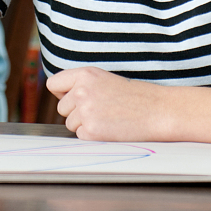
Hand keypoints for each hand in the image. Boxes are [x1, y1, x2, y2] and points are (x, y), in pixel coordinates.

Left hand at [45, 66, 166, 141]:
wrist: (157, 110)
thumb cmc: (134, 96)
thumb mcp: (104, 80)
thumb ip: (81, 85)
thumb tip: (61, 99)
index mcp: (84, 74)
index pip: (53, 83)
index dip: (62, 93)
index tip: (73, 98)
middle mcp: (81, 91)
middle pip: (61, 108)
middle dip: (76, 112)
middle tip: (100, 110)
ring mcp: (85, 111)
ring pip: (70, 124)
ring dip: (85, 124)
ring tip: (108, 118)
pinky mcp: (91, 130)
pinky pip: (81, 136)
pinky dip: (93, 136)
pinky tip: (110, 128)